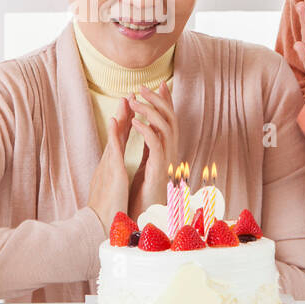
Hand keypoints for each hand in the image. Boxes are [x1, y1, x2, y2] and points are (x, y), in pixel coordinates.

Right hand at [87, 96, 133, 231]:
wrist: (97, 226)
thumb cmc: (105, 213)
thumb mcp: (113, 192)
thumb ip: (115, 181)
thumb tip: (117, 178)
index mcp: (111, 168)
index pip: (119, 142)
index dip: (125, 125)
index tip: (130, 111)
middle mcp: (108, 164)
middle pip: (116, 135)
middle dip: (123, 115)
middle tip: (128, 96)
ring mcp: (108, 166)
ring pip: (114, 137)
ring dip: (120, 117)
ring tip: (124, 100)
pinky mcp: (111, 172)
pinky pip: (112, 150)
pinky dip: (113, 134)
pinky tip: (114, 120)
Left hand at [125, 80, 177, 215]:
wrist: (140, 219)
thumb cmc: (142, 195)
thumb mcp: (145, 164)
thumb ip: (148, 146)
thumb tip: (146, 129)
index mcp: (165, 151)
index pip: (169, 120)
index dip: (166, 102)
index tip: (159, 84)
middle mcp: (169, 153)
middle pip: (170, 119)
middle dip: (158, 100)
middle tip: (142, 86)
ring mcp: (165, 161)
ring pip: (165, 128)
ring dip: (149, 111)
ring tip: (134, 100)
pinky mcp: (158, 171)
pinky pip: (155, 145)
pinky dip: (146, 130)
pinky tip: (134, 122)